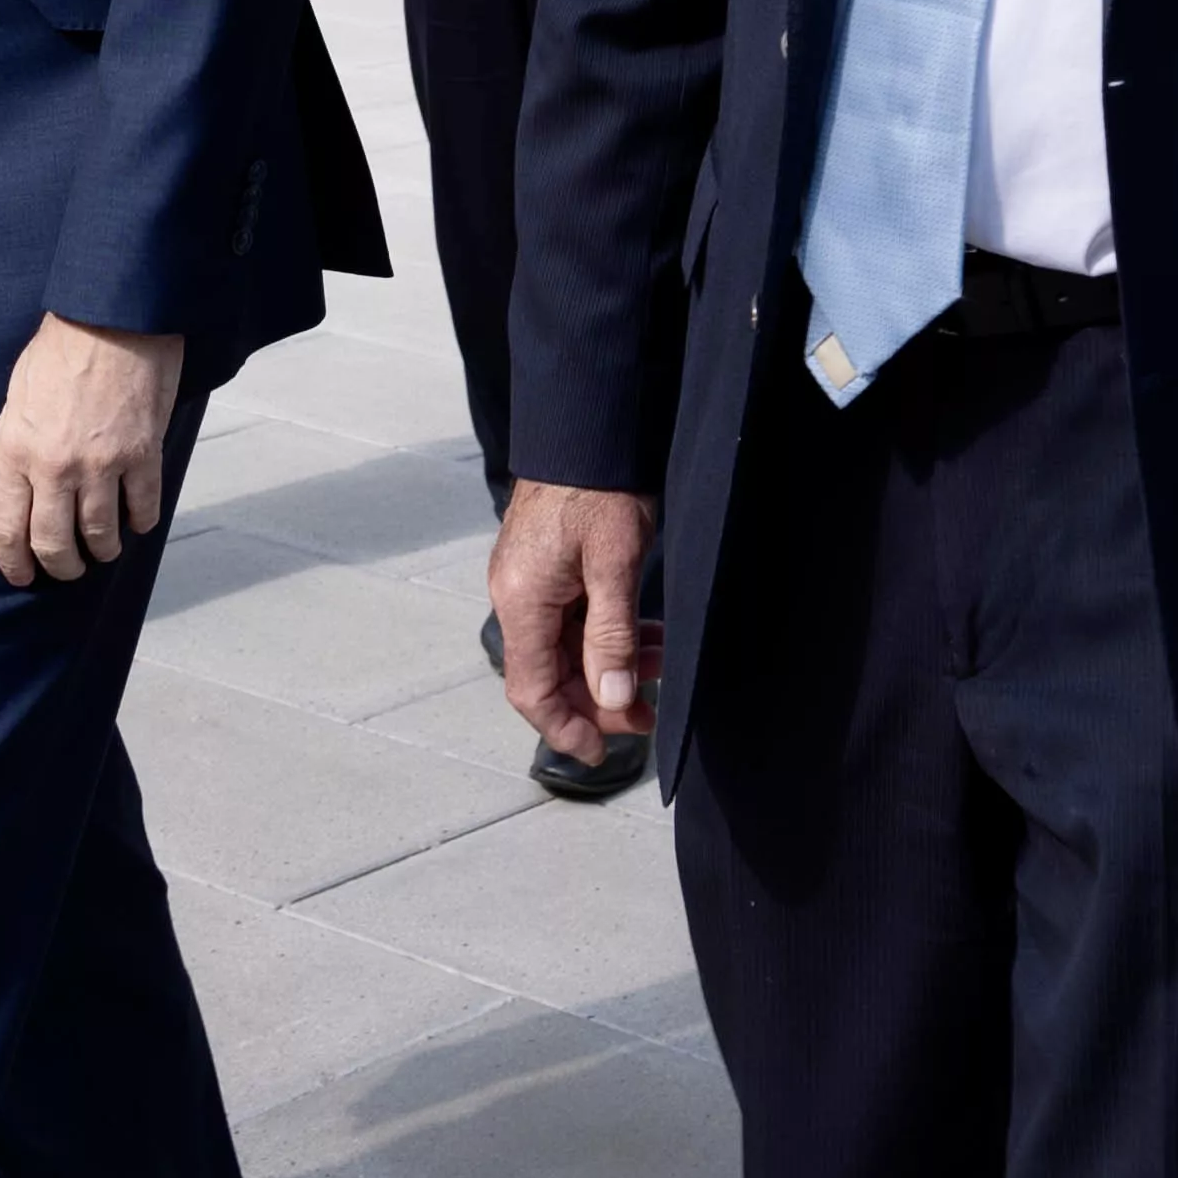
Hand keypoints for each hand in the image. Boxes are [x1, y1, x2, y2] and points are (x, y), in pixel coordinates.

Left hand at [0, 316, 185, 585]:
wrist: (114, 317)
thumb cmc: (59, 350)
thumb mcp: (14, 397)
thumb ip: (1, 452)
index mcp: (17, 451)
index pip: (6, 527)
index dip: (13, 562)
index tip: (22, 576)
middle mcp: (56, 467)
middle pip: (53, 543)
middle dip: (60, 566)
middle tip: (67, 568)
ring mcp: (102, 464)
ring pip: (100, 535)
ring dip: (102, 551)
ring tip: (104, 550)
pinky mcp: (143, 455)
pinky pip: (142, 508)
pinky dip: (140, 523)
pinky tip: (136, 522)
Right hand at [492, 478, 660, 755]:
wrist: (587, 424)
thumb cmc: (600, 486)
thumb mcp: (614, 563)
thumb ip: (611, 635)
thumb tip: (611, 699)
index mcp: (522, 602)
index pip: (531, 691)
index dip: (566, 729)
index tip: (605, 753)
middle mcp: (517, 596)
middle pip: (550, 674)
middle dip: (598, 700)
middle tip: (648, 714)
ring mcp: (531, 580)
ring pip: (566, 647)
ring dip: (609, 665)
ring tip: (660, 668)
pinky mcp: (549, 565)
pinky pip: (573, 618)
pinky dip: (608, 635)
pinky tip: (646, 636)